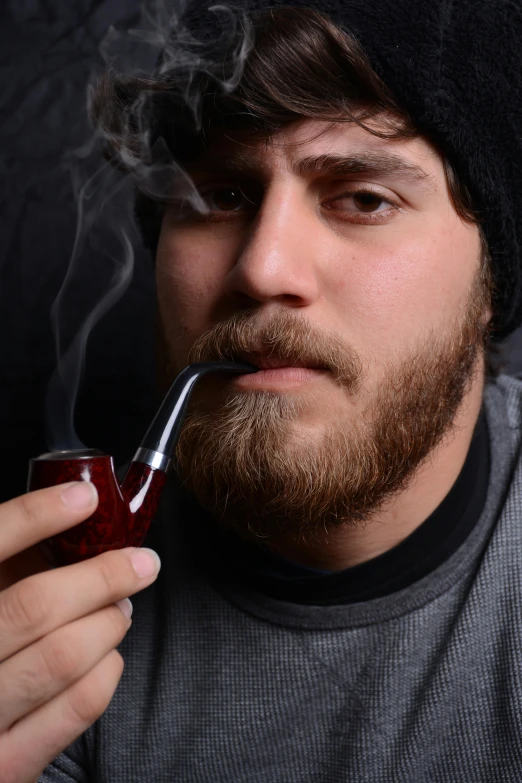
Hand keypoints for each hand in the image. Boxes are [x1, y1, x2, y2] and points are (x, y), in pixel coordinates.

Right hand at [0, 481, 160, 782]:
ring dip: (110, 621)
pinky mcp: (8, 768)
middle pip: (36, 606)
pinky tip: (106, 655)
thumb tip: (59, 527)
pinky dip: (107, 669)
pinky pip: (78, 706)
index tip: (82, 496)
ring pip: (64, 655)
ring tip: (121, 607)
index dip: (35, 515)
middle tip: (140, 562)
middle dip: (103, 575)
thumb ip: (3, 570)